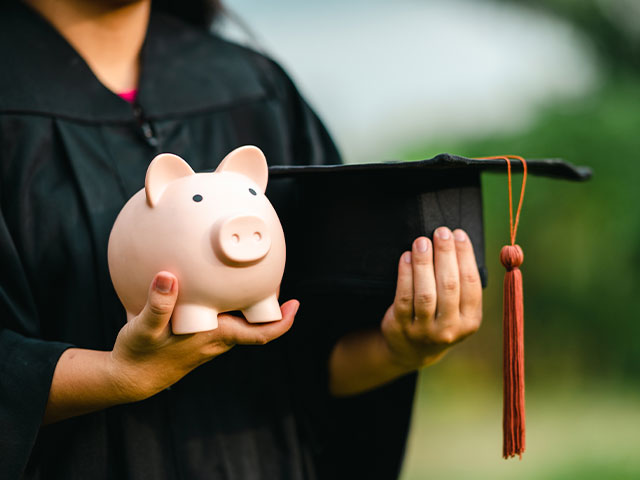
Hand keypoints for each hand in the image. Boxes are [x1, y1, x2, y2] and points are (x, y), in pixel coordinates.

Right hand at [110, 272, 297, 400]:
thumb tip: (168, 277)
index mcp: (215, 336)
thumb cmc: (139, 355)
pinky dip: (231, 305)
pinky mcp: (200, 338)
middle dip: (269, 303)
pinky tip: (218, 288)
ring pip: (242, 322)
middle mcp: (218, 340)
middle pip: (256, 323)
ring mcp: (211, 340)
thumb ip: (158, 304)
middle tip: (274, 277)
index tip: (296, 305)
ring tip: (252, 277)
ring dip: (251, 304)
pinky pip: (225, 321)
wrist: (130, 379)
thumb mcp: (144, 328)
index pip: (261, 334)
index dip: (283, 322)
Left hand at [381, 227, 481, 369]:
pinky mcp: (402, 327)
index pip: (471, 284)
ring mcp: (424, 330)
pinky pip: (404, 298)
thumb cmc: (440, 318)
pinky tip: (406, 257)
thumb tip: (458, 239)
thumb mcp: (459, 309)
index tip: (459, 234)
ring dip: (423, 263)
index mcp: (471, 321)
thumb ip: (462, 282)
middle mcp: (450, 329)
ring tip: (421, 241)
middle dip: (445, 255)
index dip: (465, 256)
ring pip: (425, 293)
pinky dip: (405, 275)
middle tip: (441, 232)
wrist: (413, 350)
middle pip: (449, 286)